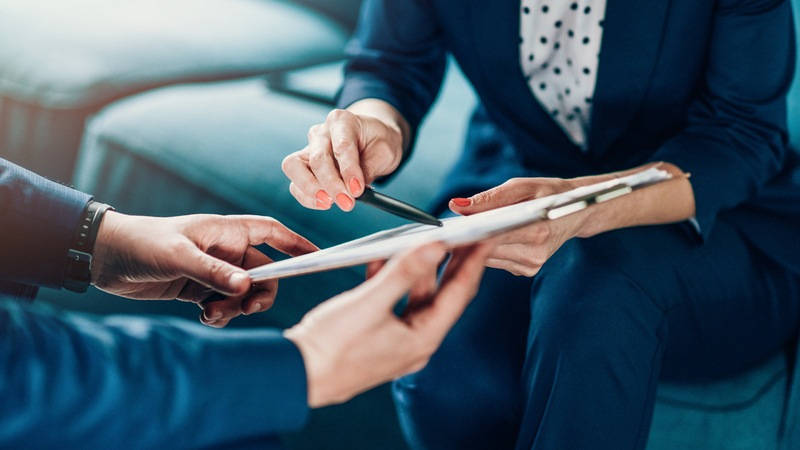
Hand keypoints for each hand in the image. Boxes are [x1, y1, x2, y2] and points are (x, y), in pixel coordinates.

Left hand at [91, 212, 317, 326]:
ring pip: (244, 292)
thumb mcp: (179, 257)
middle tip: (247, 307)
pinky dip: (221, 314)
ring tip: (213, 314)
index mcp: (226, 232)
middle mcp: (224, 250)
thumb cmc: (142, 244)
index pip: (272, 233)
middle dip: (260, 292)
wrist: (104, 258)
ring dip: (237, 307)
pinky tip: (205, 317)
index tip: (316, 257)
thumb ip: (213, 273)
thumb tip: (247, 287)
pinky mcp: (198, 289)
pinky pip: (224, 304)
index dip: (296, 244)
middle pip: (264, 272)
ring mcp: (212, 270)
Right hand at [282, 101, 407, 211]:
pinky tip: (325, 203)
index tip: (358, 190)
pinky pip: (295, 183)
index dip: (349, 170)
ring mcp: (308, 148)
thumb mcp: (385, 151)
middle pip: (317, 158)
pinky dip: (307, 197)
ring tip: (330, 203)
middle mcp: (321, 132)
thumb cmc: (376, 141)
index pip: (342, 146)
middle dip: (331, 184)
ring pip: (294, 167)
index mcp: (342, 121)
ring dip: (310, 190)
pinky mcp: (302, 166)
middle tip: (346, 202)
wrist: (369, 140)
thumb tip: (354, 190)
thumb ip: (370, 168)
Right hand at [284, 242, 491, 407]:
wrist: (295, 375)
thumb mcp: (370, 302)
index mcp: (423, 338)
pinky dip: (391, 280)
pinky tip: (381, 258)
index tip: (487, 235)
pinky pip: (393, 303)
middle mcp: (415, 342)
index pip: (459, 292)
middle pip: (442, 294)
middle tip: (464, 232)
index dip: (475, 261)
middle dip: (452, 262)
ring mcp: (396, 341)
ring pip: (416, 296)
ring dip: (417, 268)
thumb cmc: (331, 346)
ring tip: (422, 238)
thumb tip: (436, 246)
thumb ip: (404, 272)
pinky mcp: (377, 336)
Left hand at [449, 177, 583, 276]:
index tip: (448, 228)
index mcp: (537, 231)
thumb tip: (456, 206)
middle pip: (486, 250)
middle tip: (448, 228)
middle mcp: (534, 254)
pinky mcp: (526, 271)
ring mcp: (531, 266)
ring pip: (487, 259)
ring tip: (464, 231)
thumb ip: (488, 199)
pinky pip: (496, 261)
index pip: (492, 236)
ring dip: (474, 246)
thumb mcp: (521, 187)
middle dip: (467, 239)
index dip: (467, 233)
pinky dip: (486, 250)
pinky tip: (483, 239)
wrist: (577, 211)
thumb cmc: (549, 193)